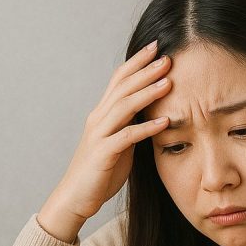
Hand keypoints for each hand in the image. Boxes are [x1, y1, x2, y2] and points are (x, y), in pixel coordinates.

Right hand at [37, 40, 172, 240]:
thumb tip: (154, 114)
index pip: (119, 80)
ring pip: (123, 106)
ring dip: (147, 93)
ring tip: (169, 82)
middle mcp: (99, 119)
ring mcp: (99, 135)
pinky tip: (165, 121)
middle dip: (145, 70)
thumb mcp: (119, 143)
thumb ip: (131, 126)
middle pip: (122, 87)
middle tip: (167, 57)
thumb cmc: (100, 172)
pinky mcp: (103, 153)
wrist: (76, 197)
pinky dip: (146, 127)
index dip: (136, 62)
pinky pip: (127, 136)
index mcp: (102, 114)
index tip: (156, 48)